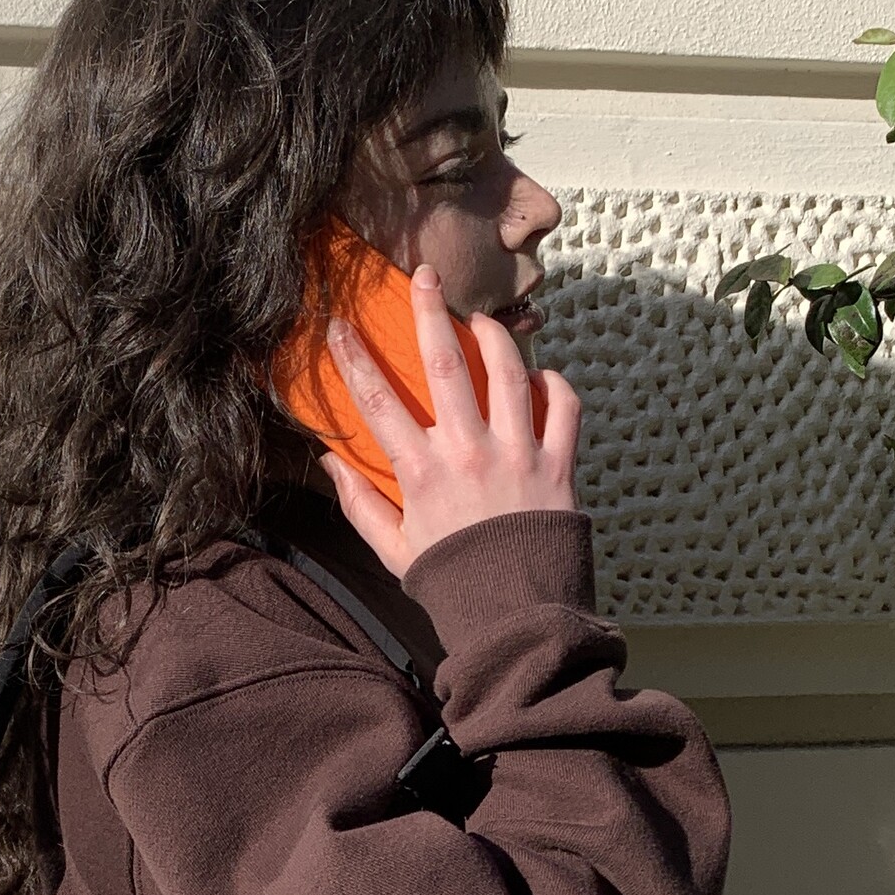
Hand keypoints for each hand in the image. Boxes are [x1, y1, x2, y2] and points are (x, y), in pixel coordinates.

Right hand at [323, 265, 580, 581]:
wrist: (517, 618)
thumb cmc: (452, 583)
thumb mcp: (393, 550)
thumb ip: (360, 504)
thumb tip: (330, 461)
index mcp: (422, 475)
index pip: (378, 403)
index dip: (354, 359)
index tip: (338, 325)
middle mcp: (469, 454)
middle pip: (444, 366)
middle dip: (429, 313)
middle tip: (422, 276)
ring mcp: (518, 455)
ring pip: (509, 372)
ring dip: (494, 336)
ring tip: (482, 320)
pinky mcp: (559, 464)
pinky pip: (564, 406)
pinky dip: (554, 383)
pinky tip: (540, 376)